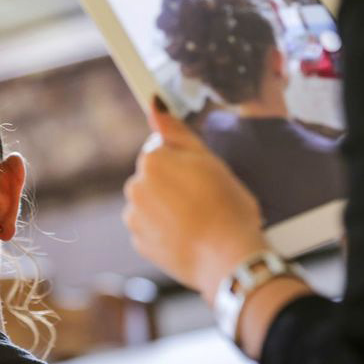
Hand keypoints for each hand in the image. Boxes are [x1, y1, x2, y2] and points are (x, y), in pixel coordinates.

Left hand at [123, 98, 268, 302]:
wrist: (228, 258)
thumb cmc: (227, 206)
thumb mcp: (209, 160)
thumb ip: (177, 132)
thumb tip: (154, 105)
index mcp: (152, 160)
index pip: (163, 149)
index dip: (186, 162)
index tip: (202, 178)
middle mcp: (135, 186)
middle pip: (155, 176)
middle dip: (174, 184)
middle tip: (205, 200)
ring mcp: (135, 216)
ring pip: (151, 202)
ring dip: (167, 207)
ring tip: (198, 220)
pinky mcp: (139, 242)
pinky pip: (150, 228)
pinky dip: (164, 230)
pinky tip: (188, 236)